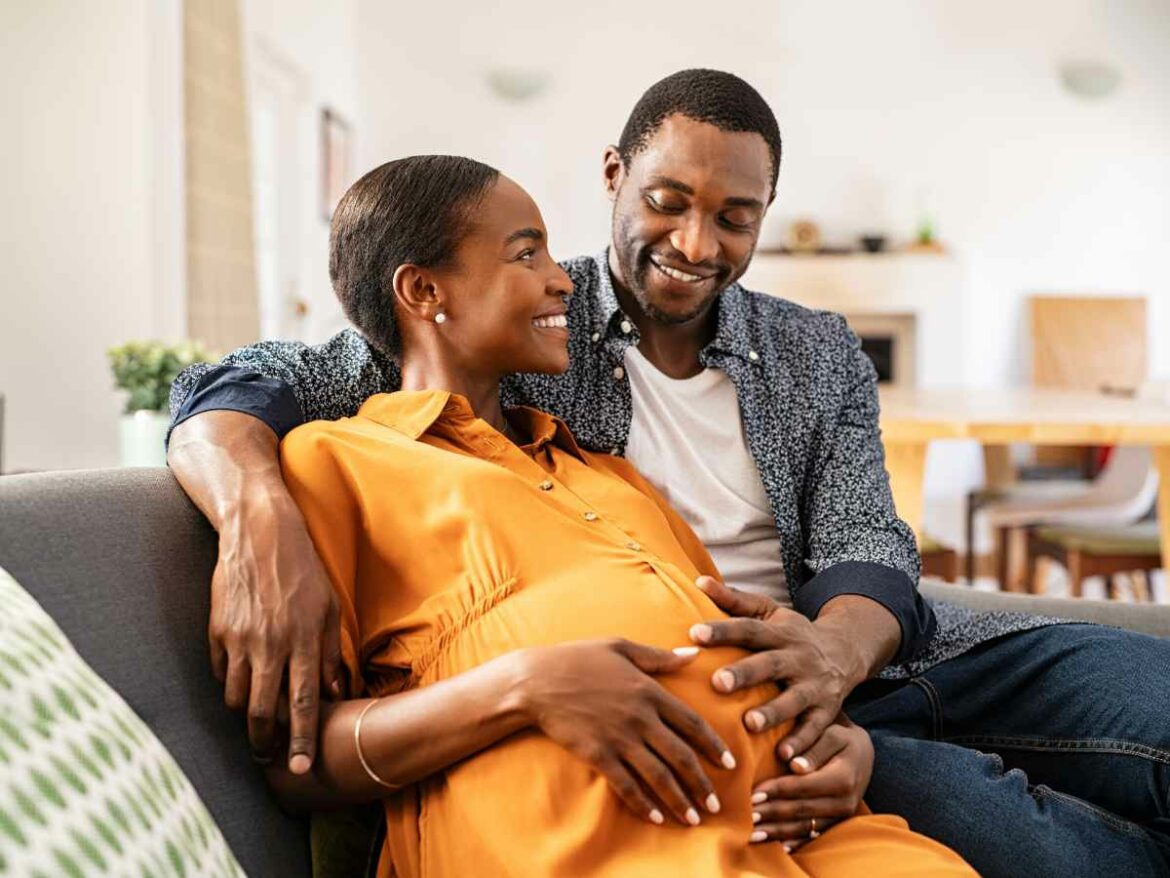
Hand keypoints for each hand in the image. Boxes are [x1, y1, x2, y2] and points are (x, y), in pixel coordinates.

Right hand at [211, 492, 343, 772]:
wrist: (260, 534)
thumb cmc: (302, 572)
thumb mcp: (328, 609)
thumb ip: (331, 653)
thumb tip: (338, 692)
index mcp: (303, 641)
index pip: (302, 704)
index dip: (301, 740)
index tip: (299, 768)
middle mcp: (270, 645)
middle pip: (262, 712)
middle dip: (265, 742)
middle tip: (268, 757)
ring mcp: (239, 639)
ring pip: (236, 698)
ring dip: (245, 716)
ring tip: (254, 724)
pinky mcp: (217, 631)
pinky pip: (220, 673)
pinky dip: (229, 685)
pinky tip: (239, 686)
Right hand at [517, 638, 736, 826]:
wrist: (537, 681)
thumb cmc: (578, 659)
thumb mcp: (621, 647)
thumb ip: (659, 657)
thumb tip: (692, 654)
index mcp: (650, 691)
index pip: (692, 723)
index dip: (713, 746)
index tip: (729, 763)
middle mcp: (640, 718)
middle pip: (681, 756)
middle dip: (701, 783)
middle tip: (715, 803)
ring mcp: (619, 738)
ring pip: (659, 776)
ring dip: (679, 800)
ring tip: (693, 818)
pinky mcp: (598, 755)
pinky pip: (627, 786)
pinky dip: (644, 804)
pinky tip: (656, 817)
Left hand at [690, 576, 855, 760]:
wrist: (845, 652)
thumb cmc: (792, 634)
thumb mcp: (769, 612)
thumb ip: (734, 600)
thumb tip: (698, 580)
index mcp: (779, 632)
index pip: (748, 629)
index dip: (723, 630)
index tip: (694, 633)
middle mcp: (798, 658)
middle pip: (769, 664)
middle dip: (745, 674)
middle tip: (717, 683)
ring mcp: (814, 686)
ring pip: (793, 700)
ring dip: (773, 713)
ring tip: (749, 724)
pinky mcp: (827, 711)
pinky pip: (816, 730)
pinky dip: (804, 746)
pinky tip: (787, 759)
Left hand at [749, 714, 872, 849]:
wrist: (862, 753)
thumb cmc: (841, 737)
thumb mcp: (832, 734)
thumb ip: (814, 747)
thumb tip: (794, 765)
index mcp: (843, 777)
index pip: (803, 786)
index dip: (777, 791)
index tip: (753, 794)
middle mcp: (845, 802)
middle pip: (801, 810)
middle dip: (772, 814)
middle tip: (746, 817)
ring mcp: (842, 816)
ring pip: (805, 828)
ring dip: (777, 832)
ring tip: (752, 833)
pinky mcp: (836, 824)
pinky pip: (813, 836)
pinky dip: (793, 841)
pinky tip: (775, 845)